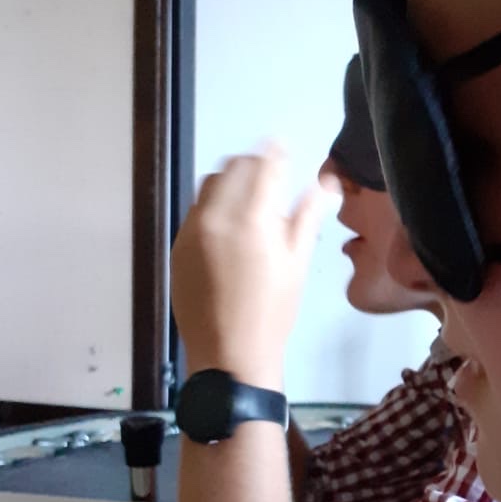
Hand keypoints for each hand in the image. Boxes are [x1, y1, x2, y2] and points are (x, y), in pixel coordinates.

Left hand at [170, 149, 333, 389]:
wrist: (228, 353)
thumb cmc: (272, 312)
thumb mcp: (297, 264)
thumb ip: (305, 217)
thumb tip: (322, 183)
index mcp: (252, 219)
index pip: (264, 166)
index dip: (276, 152)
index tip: (282, 148)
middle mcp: (216, 217)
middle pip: (233, 167)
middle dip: (253, 164)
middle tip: (269, 176)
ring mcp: (191, 231)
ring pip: (209, 184)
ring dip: (230, 181)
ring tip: (247, 199)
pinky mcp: (177, 246)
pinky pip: (195, 210)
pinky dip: (212, 206)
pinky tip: (227, 227)